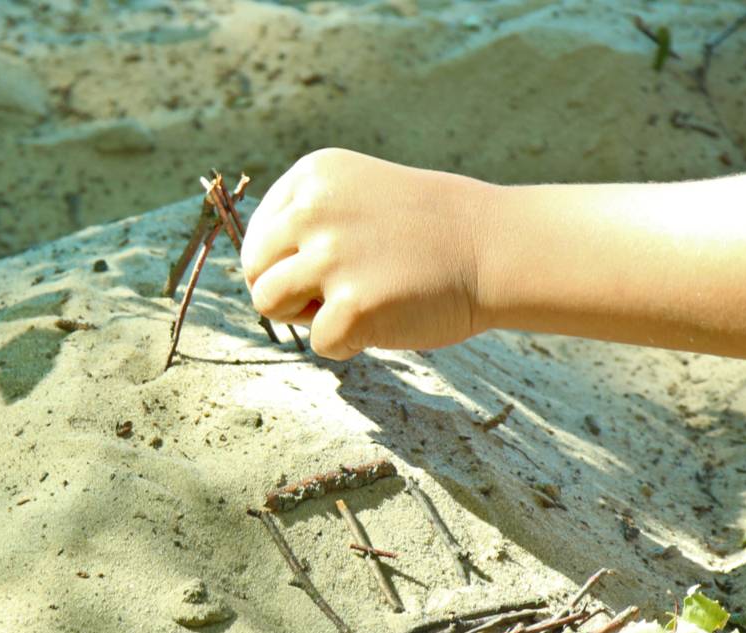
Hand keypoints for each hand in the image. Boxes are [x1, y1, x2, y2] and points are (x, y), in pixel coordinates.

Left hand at [239, 148, 492, 359]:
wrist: (496, 248)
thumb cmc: (424, 232)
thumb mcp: (356, 197)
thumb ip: (302, 221)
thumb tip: (250, 275)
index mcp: (313, 175)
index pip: (258, 236)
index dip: (289, 262)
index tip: (336, 260)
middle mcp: (314, 210)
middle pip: (253, 271)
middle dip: (288, 291)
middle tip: (342, 288)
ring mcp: (332, 257)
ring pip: (268, 303)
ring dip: (307, 315)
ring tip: (356, 301)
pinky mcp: (353, 306)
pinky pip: (318, 342)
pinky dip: (348, 343)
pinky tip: (387, 317)